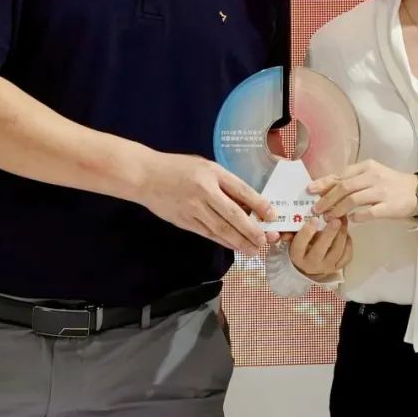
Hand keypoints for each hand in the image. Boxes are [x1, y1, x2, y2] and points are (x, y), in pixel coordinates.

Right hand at [140, 153, 278, 257]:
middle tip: (266, 241)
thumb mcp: (205, 166)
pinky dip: (223, 241)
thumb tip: (246, 205)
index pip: (241, 190)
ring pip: (221, 229)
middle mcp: (204, 191)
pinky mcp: (184, 221)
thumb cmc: (179, 167)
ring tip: (254, 249)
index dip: (259, 204)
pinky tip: (234, 246)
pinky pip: (207, 234)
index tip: (272, 215)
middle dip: (252, 230)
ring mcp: (193, 208)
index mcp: (212, 173)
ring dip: (240, 241)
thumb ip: (224, 183)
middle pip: (233, 215)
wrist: (145, 176)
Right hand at [282, 217, 351, 280]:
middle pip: (320, 250)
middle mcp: (311, 264)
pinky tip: (346, 232)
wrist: (307, 265)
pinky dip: (348, 244)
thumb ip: (290, 231)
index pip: (300, 245)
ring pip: (336, 252)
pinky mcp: (337, 268)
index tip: (314, 219)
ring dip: (341, 235)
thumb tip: (288, 228)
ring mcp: (326, 267)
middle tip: (336, 219)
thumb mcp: (292, 238)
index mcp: (297, 255)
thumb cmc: (300, 246)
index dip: (307, 232)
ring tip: (343, 220)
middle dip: (329, 233)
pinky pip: (346, 256)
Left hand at [309, 160, 417, 222]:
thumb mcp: (371, 176)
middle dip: (326, 199)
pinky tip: (350, 220)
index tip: (310, 191)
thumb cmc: (390, 184)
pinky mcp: (389, 206)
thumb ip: (352, 180)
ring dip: (337, 210)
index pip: (341, 175)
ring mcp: (382, 191)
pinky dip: (356, 217)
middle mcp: (373, 177)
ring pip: (353, 199)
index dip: (324, 183)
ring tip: (328, 217)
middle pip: (343, 187)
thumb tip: (326, 188)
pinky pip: (368, 212)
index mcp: (366, 167)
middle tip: (316, 209)